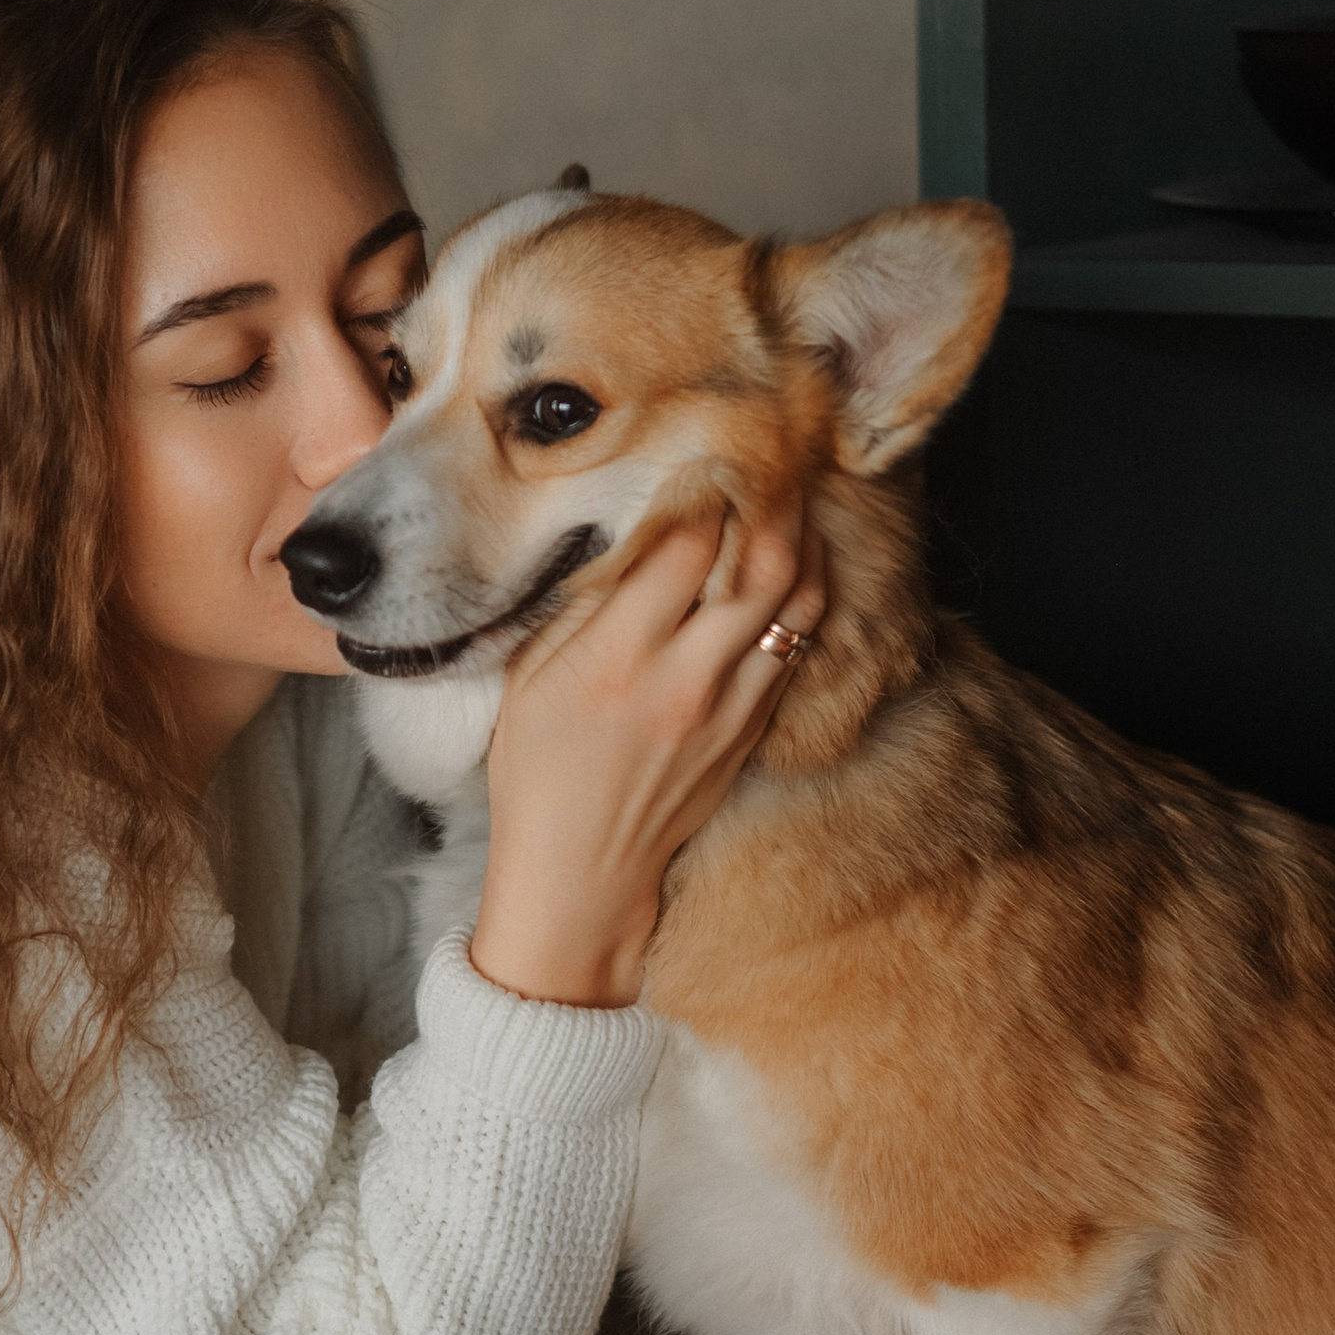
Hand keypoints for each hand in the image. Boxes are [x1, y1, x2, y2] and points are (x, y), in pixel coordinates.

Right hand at [468, 503, 827, 1008]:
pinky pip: (796, 653)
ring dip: (803, 549)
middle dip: (773, 504)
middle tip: (770, 466)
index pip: (687, 544)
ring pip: (797, 606)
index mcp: (619, 654)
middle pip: (763, 565)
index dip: (703, 490)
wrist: (580, 877)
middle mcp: (685, 676)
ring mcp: (729, 708)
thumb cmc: (537, 774)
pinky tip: (793, 577)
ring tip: (794, 511)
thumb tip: (628, 535)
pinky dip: (802, 605)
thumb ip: (583, 606)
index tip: (702, 458)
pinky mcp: (751, 734)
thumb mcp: (531, 679)